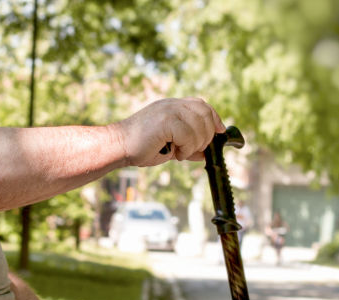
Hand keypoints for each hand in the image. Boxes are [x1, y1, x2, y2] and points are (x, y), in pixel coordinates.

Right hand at [109, 97, 225, 165]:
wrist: (119, 147)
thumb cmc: (141, 147)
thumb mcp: (170, 145)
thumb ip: (188, 145)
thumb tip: (206, 153)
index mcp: (172, 106)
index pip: (201, 105)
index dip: (214, 118)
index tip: (219, 132)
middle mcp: (172, 105)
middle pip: (204, 113)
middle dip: (207, 135)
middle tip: (196, 149)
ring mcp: (168, 110)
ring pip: (199, 126)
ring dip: (196, 144)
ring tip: (181, 152)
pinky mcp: (166, 121)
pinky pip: (189, 135)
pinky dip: (187, 148)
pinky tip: (176, 154)